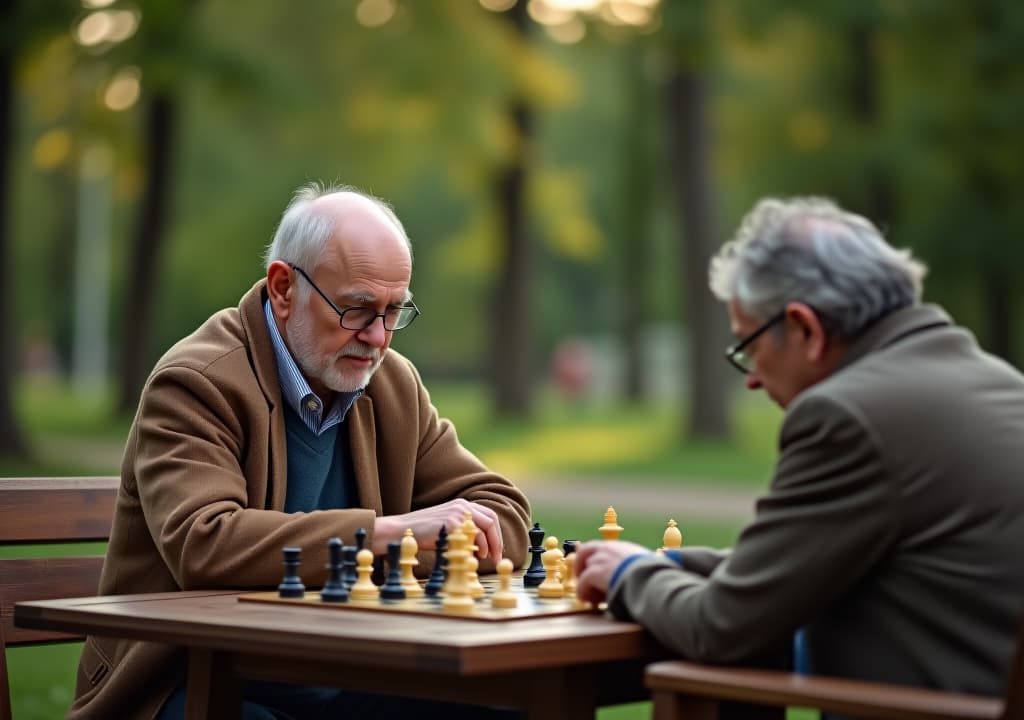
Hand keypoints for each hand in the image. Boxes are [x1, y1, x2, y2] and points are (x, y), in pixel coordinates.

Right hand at [373, 499, 502, 558]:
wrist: (401, 531)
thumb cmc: (422, 533)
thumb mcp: (446, 527)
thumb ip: (464, 530)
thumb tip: (482, 547)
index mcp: (461, 505)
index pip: (489, 516)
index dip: (496, 534)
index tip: (497, 549)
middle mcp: (462, 505)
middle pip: (492, 521)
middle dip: (497, 541)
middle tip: (497, 557)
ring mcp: (458, 513)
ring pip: (486, 528)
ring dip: (490, 546)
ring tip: (484, 558)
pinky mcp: (452, 522)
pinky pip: (474, 536)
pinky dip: (477, 547)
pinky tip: (473, 555)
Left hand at [574, 540, 651, 604]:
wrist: (650, 580)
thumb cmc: (656, 577)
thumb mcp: (651, 567)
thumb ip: (644, 568)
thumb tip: (653, 573)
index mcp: (624, 548)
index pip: (605, 548)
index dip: (599, 560)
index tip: (600, 573)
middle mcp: (610, 549)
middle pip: (588, 550)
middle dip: (582, 563)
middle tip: (582, 578)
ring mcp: (601, 559)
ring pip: (585, 566)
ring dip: (584, 580)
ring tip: (587, 594)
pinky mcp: (595, 572)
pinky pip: (583, 581)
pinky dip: (583, 591)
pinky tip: (586, 600)